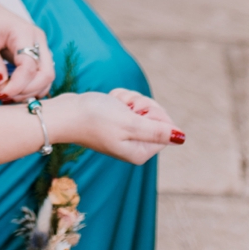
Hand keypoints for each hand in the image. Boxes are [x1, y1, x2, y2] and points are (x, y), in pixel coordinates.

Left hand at [0, 0, 55, 100]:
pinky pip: (39, 76)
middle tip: (4, 96)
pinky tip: (13, 91)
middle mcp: (37, 40)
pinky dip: (30, 87)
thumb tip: (0, 85)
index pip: (30, 66)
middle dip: (27, 90)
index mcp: (24, 33)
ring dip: (30, 91)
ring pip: (45, 78)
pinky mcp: (35, 55)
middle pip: (46, 74)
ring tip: (7, 95)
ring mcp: (38, 47)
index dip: (17, 85)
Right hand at [51, 87, 179, 164]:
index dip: (153, 112)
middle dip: (140, 104)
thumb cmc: (95, 119)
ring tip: (113, 104)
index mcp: (141, 151)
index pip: (166, 127)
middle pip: (155, 116)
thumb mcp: (130, 123)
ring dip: (128, 99)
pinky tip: (108, 102)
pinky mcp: (116, 122)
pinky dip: (119, 98)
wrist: (66, 113)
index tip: (134, 111)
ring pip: (141, 107)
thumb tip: (182, 138)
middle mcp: (135, 144)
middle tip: (124, 106)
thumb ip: (158, 131)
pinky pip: (128, 104)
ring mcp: (126, 133)